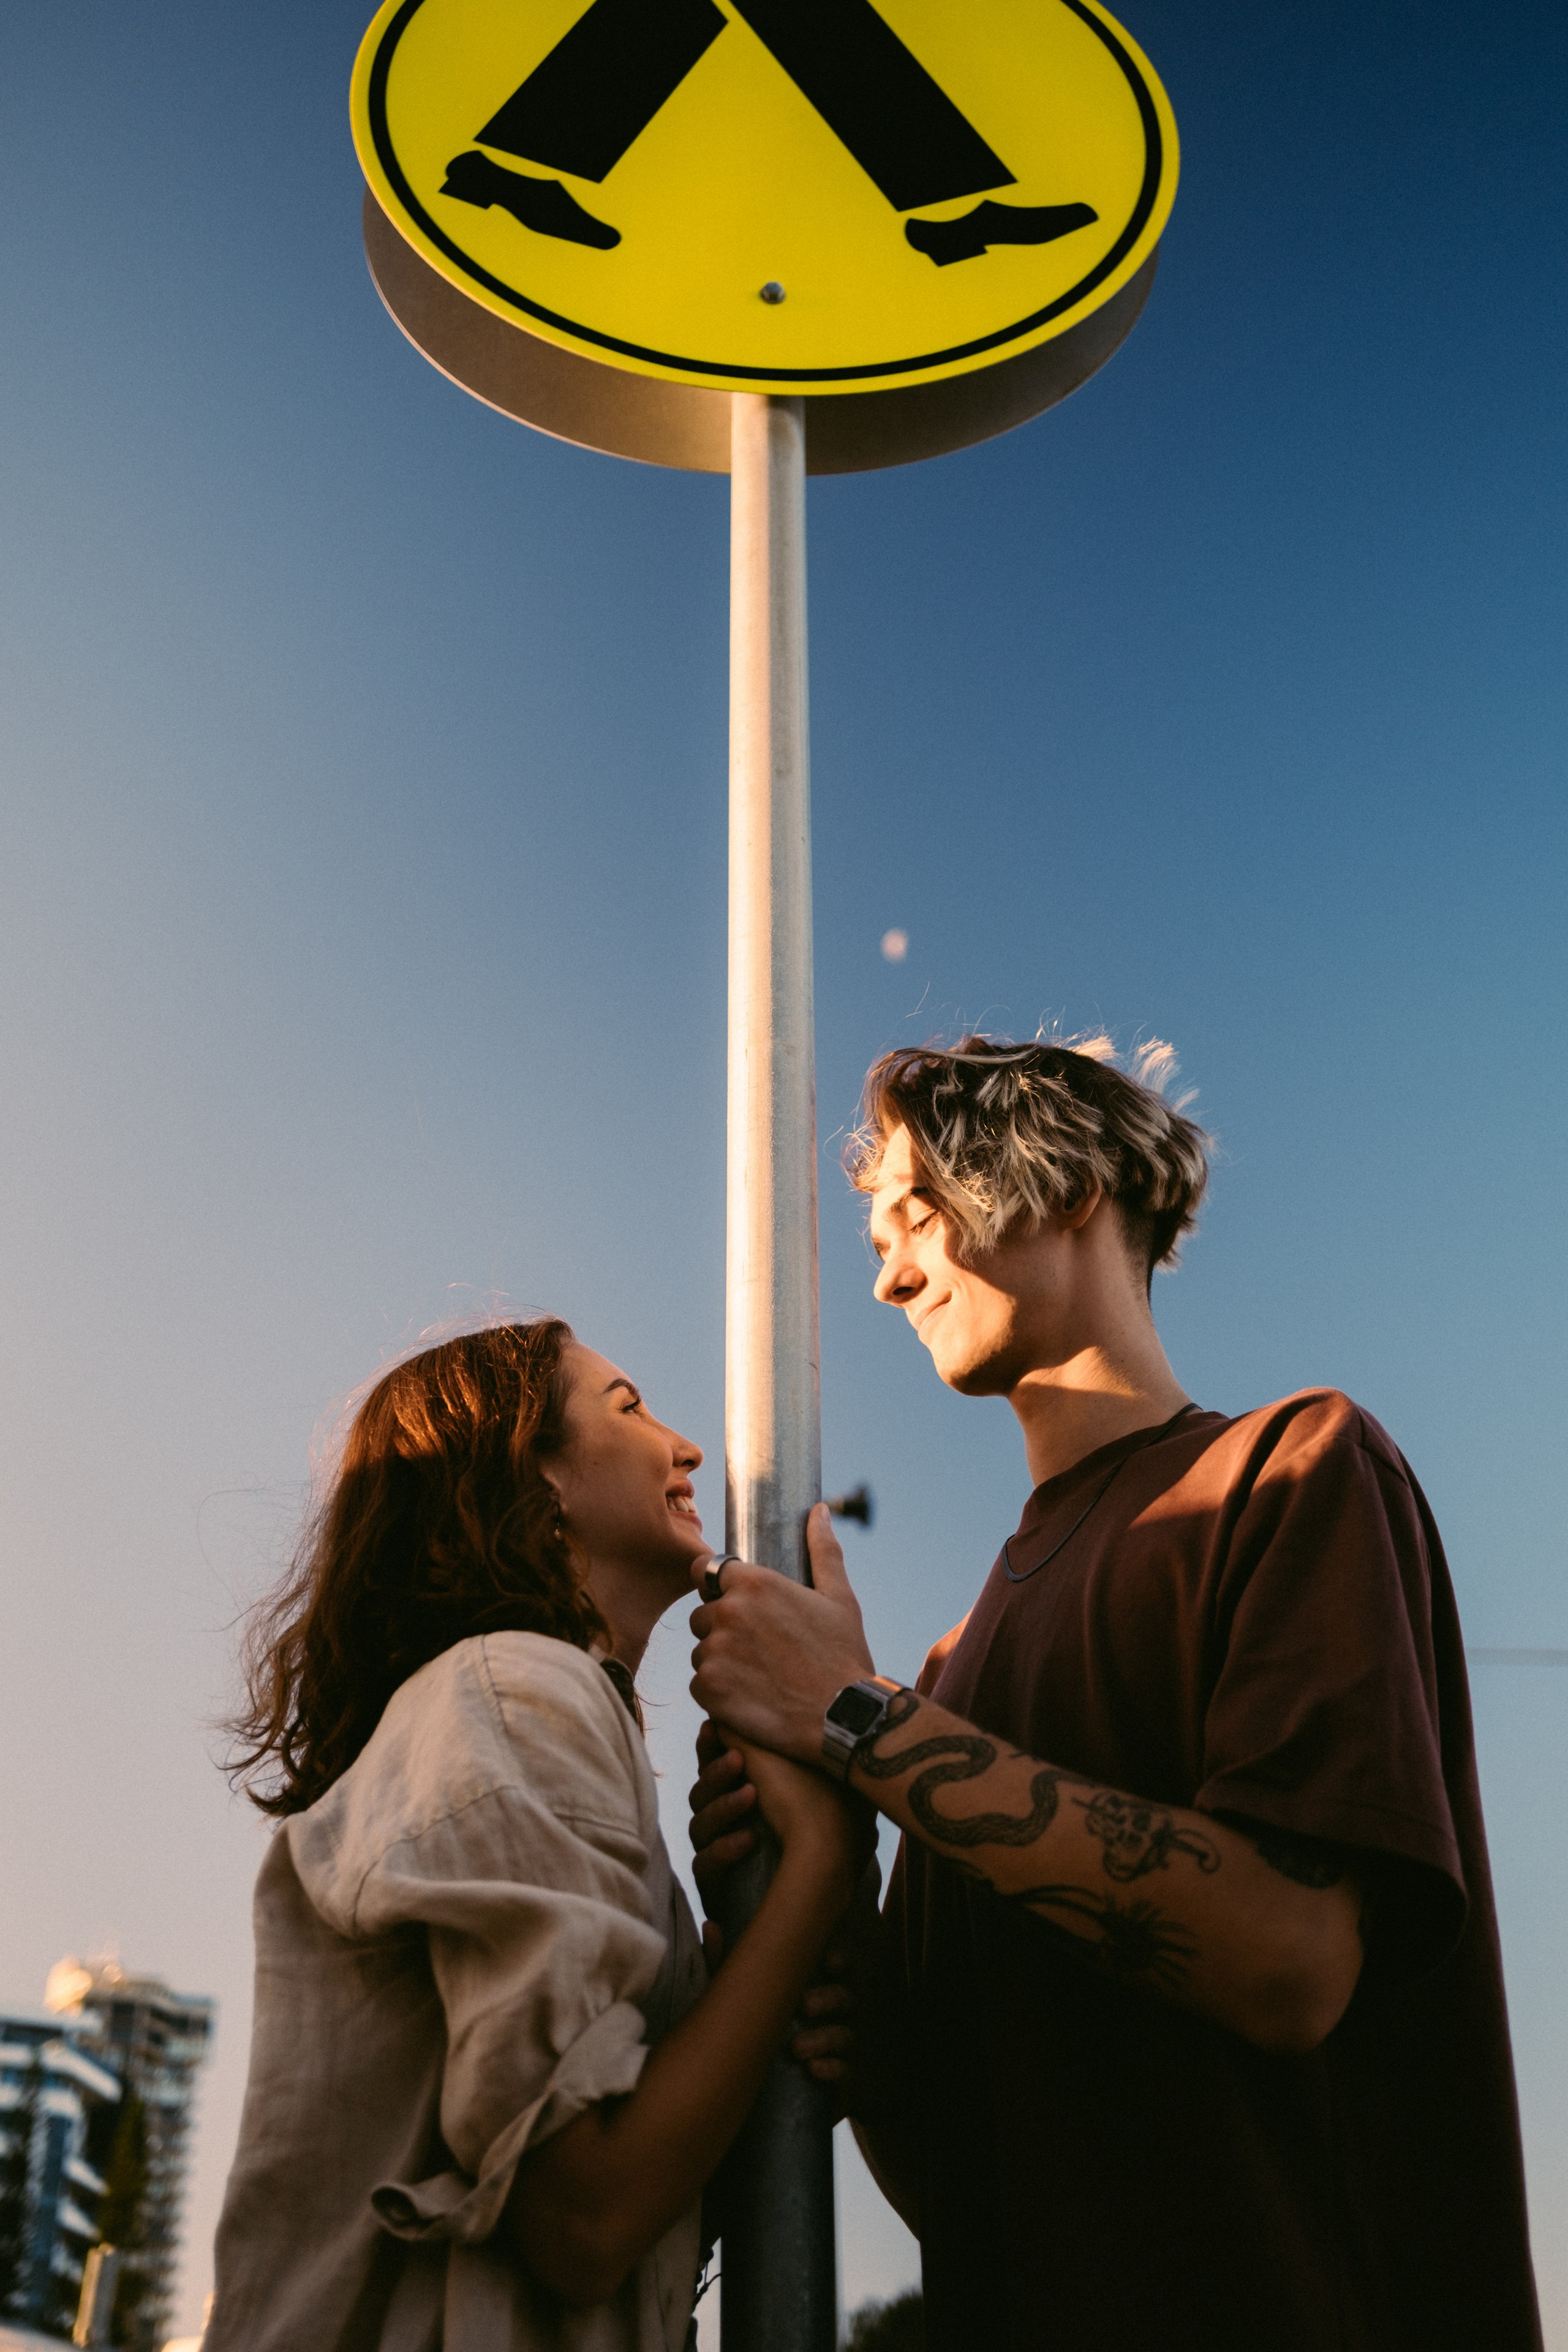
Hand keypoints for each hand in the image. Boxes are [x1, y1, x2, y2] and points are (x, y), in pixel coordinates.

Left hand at [689, 1507, 875, 1761]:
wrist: (843, 1718)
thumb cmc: (843, 1656)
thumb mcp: (840, 1598)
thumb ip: (822, 1550)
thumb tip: (818, 1511)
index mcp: (754, 1583)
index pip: (704, 1571)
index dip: (715, 1587)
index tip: (733, 1603)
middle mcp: (728, 1612)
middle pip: (702, 1615)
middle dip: (722, 1628)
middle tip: (759, 1649)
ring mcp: (715, 1652)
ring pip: (701, 1652)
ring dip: (721, 1662)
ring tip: (759, 1676)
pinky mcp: (709, 1689)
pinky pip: (699, 1685)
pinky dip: (718, 1693)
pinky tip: (750, 1698)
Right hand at [689, 1720, 878, 1916]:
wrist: (833, 1890)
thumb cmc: (826, 1829)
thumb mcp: (809, 1780)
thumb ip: (785, 1746)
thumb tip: (782, 1705)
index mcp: (740, 1791)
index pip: (712, 1764)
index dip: (709, 1746)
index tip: (713, 1726)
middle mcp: (724, 1821)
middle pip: (700, 1791)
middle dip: (717, 1772)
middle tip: (740, 1759)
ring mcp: (717, 1852)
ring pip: (699, 1824)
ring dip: (723, 1807)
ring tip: (752, 1796)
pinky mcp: (716, 1886)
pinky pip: (706, 1865)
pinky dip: (725, 1850)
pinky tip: (750, 1840)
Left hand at [702, 1913, 857, 2100]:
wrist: (756, 2093)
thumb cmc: (750, 2030)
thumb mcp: (733, 1998)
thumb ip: (723, 1965)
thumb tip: (710, 1925)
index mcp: (816, 1984)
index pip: (840, 1965)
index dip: (841, 1959)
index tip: (827, 1961)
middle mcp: (833, 2013)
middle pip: (847, 1997)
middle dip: (830, 1999)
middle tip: (804, 2005)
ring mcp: (840, 2047)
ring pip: (846, 2036)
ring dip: (825, 2038)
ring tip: (796, 2048)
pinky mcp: (841, 2081)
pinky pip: (848, 2074)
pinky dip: (834, 2070)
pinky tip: (814, 2070)